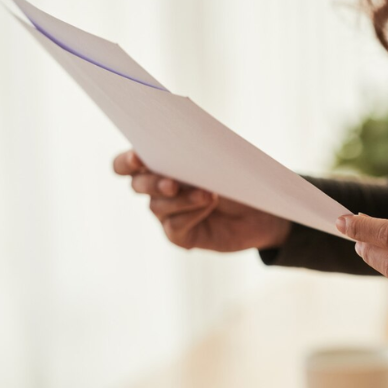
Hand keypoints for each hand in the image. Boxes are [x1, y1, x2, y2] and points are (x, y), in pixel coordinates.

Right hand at [112, 149, 291, 251]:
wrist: (260, 207)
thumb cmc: (235, 174)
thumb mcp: (218, 159)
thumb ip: (196, 154)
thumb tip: (184, 152)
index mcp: (158, 163)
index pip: (126, 164)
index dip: (127, 161)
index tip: (138, 157)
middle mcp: (156, 189)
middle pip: (137, 185)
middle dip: (153, 183)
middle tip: (173, 183)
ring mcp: (166, 213)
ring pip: (158, 206)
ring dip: (181, 199)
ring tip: (207, 194)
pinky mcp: (180, 235)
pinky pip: (174, 226)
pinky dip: (191, 214)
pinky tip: (208, 204)